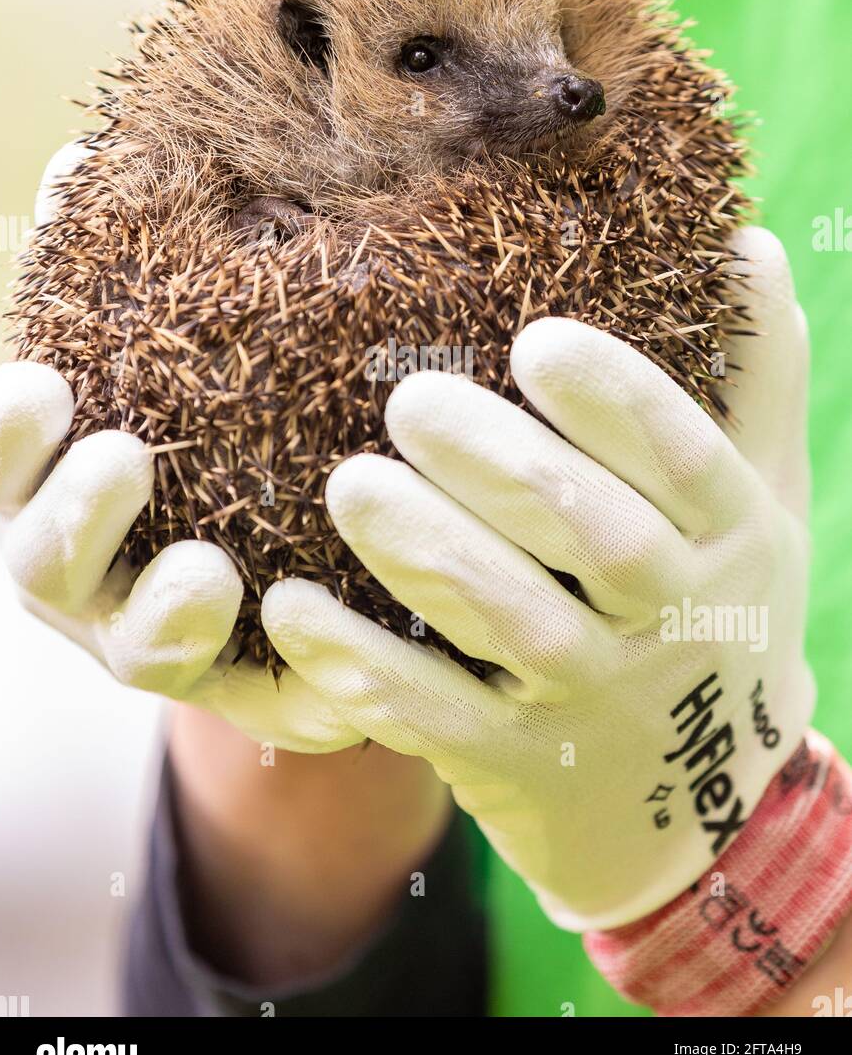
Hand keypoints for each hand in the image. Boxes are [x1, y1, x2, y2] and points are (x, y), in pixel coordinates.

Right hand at [0, 142, 362, 751]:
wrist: (294, 549)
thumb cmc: (212, 431)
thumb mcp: (167, 356)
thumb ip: (119, 274)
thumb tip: (80, 160)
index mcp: (57, 490)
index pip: (2, 467)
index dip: (2, 435)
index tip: (41, 381)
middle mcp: (89, 577)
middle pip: (43, 566)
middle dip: (73, 517)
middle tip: (122, 457)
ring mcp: (160, 644)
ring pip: (137, 651)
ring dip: (161, 612)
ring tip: (207, 570)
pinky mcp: (249, 693)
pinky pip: (261, 704)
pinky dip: (290, 690)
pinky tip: (328, 670)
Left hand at [261, 226, 814, 930]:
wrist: (704, 811)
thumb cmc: (718, 613)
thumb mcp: (762, 501)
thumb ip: (757, 381)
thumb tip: (746, 244)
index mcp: (729, 539)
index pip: (684, 460)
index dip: (618, 402)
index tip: (537, 339)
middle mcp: (671, 619)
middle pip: (598, 543)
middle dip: (506, 471)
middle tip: (412, 402)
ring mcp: (595, 700)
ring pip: (516, 628)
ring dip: (433, 556)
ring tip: (352, 486)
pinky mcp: (519, 766)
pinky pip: (439, 719)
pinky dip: (367, 671)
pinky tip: (292, 610)